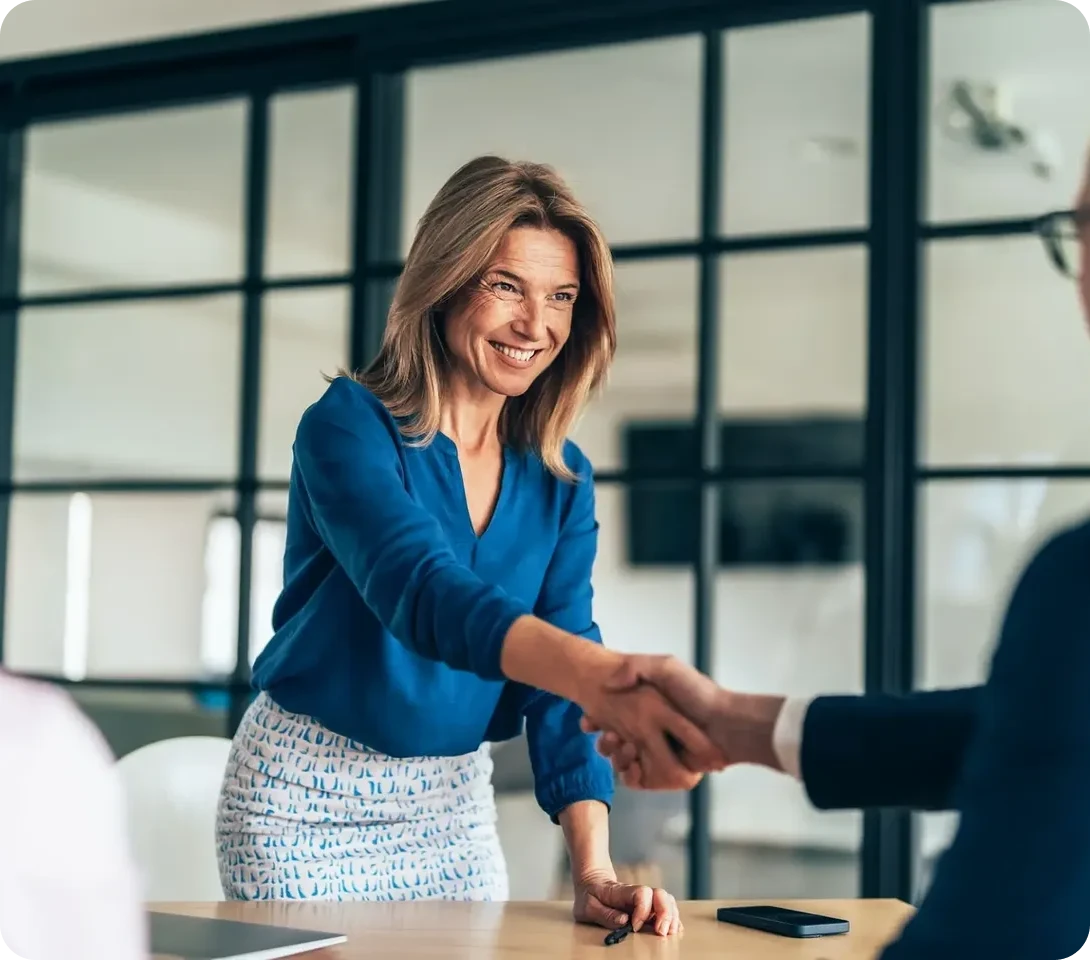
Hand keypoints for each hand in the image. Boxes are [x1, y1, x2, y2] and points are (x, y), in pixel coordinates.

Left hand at [572, 869, 681, 936]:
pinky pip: (667, 908)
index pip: (642, 893)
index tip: (635, 927)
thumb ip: (604, 914)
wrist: (592, 881)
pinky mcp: (648, 907)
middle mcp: (638, 894)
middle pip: (660, 895)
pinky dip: (674, 918)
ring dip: (672, 916)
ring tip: (669, 933)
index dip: (643, 910)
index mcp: (622, 892)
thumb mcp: (588, 906)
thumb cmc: (589, 895)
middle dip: (665, 914)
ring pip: (667, 900)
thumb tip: (623, 921)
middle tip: (661, 932)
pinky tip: (674, 929)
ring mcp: (645, 900)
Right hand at [580, 655, 783, 787]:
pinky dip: (631, 777)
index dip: (597, 720)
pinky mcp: (665, 774)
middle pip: (615, 742)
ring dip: (616, 758)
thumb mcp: (666, 668)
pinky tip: (631, 767)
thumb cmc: (698, 693)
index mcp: (649, 710)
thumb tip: (608, 684)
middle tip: (605, 737)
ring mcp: (658, 754)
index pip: (613, 716)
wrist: (727, 724)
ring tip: (620, 748)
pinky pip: (640, 780)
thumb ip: (635, 668)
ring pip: (624, 761)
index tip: (587, 720)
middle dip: (604, 741)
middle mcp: (651, 733)